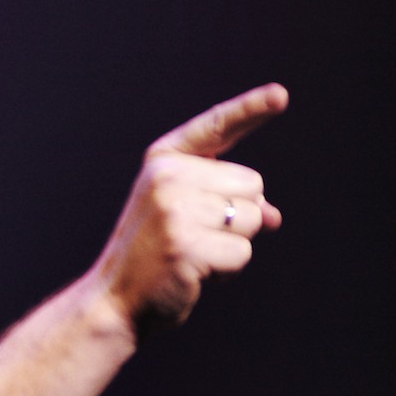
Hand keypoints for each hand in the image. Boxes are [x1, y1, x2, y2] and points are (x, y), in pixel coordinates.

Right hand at [95, 83, 288, 335]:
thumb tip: (273, 216)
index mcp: (163, 162)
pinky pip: (242, 252)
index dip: (250, 109)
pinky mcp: (186, 245)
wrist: (114, 300)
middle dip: (238, 215)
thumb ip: (225, 202)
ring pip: (253, 218)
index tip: (281, 95)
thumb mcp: (184, 214)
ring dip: (233, 244)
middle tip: (193, 237)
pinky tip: (194, 272)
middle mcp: (167, 178)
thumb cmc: (153, 256)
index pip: (216, 128)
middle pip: (252, 184)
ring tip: (192, 254)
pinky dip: (227, 269)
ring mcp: (175, 210)